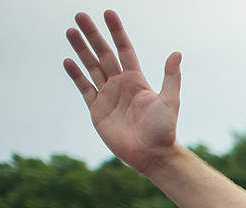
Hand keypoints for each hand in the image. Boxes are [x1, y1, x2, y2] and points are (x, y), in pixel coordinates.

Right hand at [63, 10, 180, 173]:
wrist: (151, 154)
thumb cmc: (164, 130)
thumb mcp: (170, 101)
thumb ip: (171, 77)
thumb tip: (177, 53)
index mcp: (137, 80)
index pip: (124, 50)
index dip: (117, 32)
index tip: (108, 13)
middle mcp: (121, 85)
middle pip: (103, 54)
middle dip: (92, 35)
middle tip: (80, 16)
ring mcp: (108, 96)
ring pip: (91, 67)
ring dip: (81, 50)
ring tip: (70, 32)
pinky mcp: (97, 110)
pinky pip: (85, 88)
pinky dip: (76, 75)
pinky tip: (68, 61)